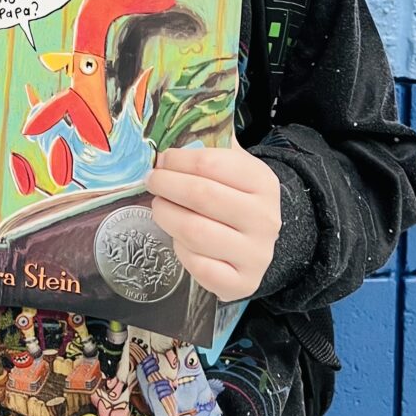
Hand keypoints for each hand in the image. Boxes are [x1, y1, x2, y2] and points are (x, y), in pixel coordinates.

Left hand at [145, 133, 281, 301]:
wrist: (259, 241)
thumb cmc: (235, 195)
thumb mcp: (231, 165)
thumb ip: (206, 146)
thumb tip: (166, 131)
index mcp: (262, 181)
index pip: (210, 164)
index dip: (177, 160)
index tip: (160, 160)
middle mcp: (265, 218)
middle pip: (201, 196)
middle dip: (166, 185)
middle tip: (151, 181)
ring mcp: (256, 254)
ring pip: (195, 232)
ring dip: (167, 216)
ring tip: (159, 207)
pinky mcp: (242, 283)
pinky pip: (199, 266)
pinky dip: (181, 251)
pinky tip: (179, 239)